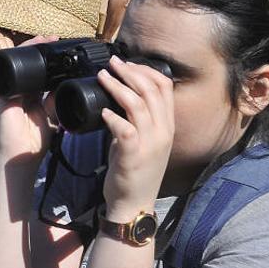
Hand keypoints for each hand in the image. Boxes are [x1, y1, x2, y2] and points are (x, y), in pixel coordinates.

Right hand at [0, 35, 59, 167]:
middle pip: (30, 66)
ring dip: (29, 51)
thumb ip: (55, 105)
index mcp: (33, 99)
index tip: (62, 51)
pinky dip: (10, 63)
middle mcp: (21, 94)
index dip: (50, 63)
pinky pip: (4, 76)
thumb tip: (64, 88)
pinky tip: (23, 50)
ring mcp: (11, 94)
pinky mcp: (2, 98)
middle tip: (54, 39)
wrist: (21, 159)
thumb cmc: (34, 144)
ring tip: (42, 40)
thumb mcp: (51, 120)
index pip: (41, 75)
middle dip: (40, 51)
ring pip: (17, 66)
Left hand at [98, 56, 173, 219]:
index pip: (164, 87)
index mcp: (166, 126)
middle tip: (111, 63)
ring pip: (137, 104)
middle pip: (152, 90)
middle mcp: (162, 132)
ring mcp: (150, 144)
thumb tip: (118, 97)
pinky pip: (125, 129)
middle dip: (130, 72)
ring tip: (102, 77)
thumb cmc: (134, 171)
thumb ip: (137, 120)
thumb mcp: (143, 140)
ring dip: (117, 87)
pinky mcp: (133, 155)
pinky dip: (113, 116)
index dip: (146, 70)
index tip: (127, 63)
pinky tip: (102, 111)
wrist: (133, 204)